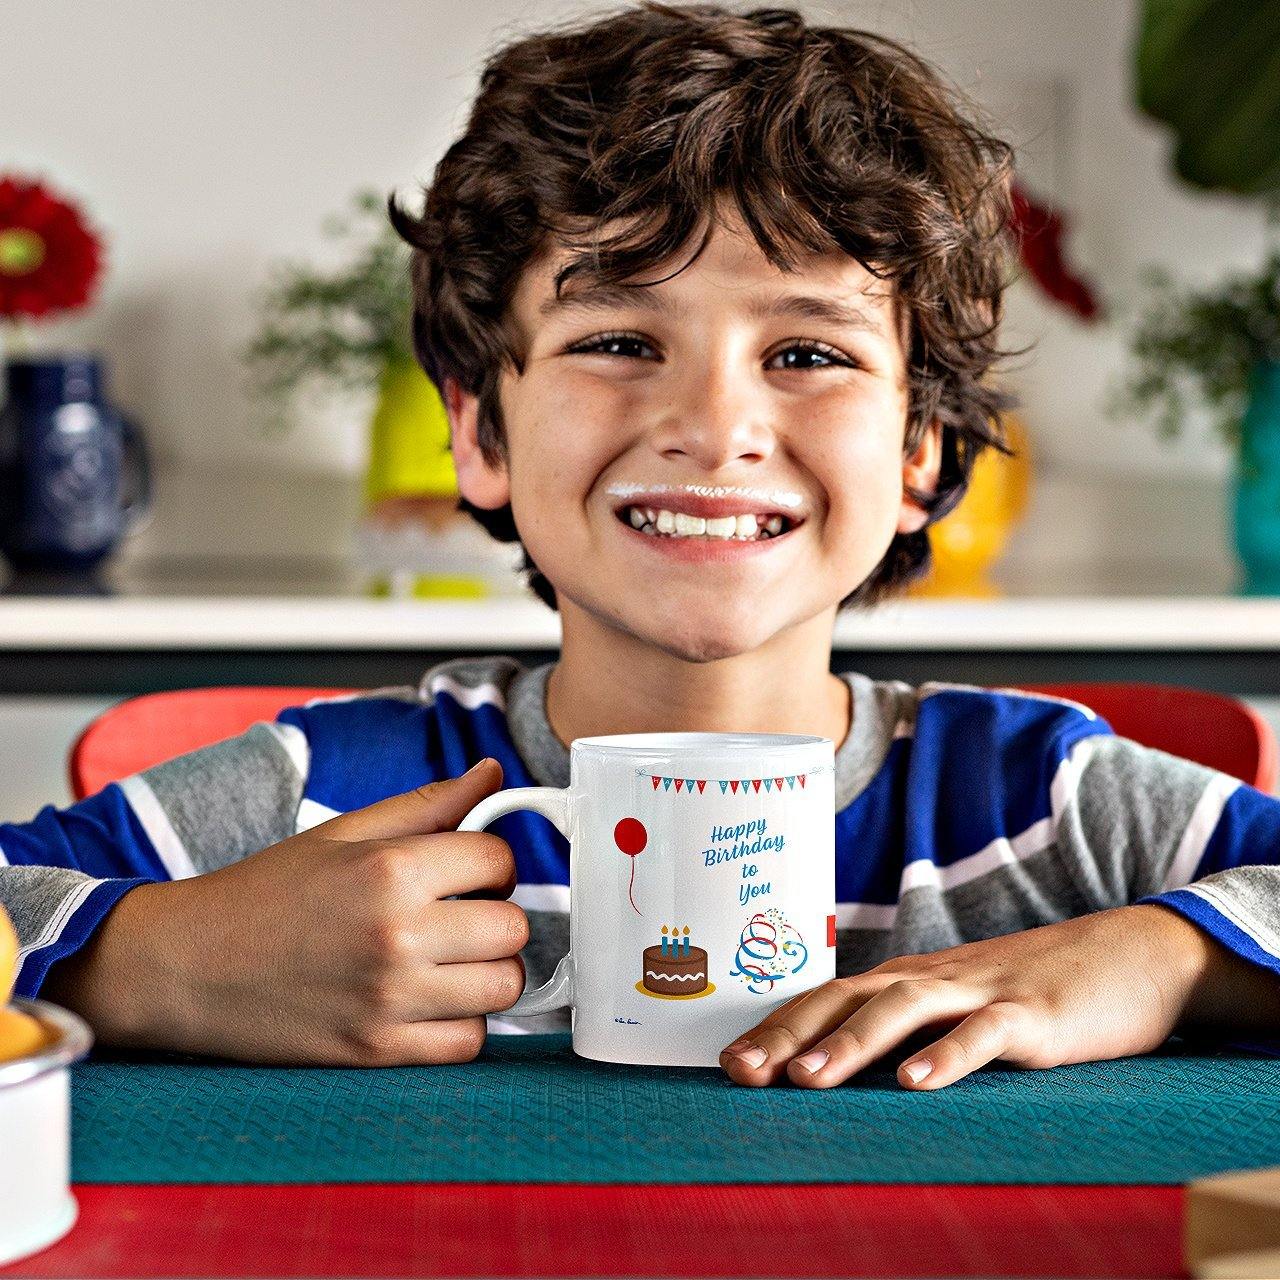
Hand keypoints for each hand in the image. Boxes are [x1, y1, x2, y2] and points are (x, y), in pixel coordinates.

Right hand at [42, 758, 527, 1065]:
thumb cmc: (267, 892)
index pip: (499, 859)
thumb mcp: (344, 832)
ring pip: (502, 987)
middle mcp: (397, 934)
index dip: (491, 862)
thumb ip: (428, 804)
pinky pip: (468, 1043)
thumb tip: (492, 772)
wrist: (188, 966)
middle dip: (496, 916)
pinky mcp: (377, 1051)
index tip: (468, 871)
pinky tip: (432, 1000)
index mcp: (390, 869)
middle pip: (513, 927)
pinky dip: (462, 1024)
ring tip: (450, 958)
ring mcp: (389, 998)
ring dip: (487, 971)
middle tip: (461, 915)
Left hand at [719, 903, 1230, 1090]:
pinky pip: (985, 1034)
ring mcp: (980, 991)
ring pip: (903, 1009)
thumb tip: (841, 1069)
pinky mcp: (1031, 1013)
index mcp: (907, 979)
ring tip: (805, 1079)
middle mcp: (931, 978)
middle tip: (740, 1071)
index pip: (827, 999)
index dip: (777, 1028)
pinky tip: (915, 1083)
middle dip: (789, 1034)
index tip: (727, 1062)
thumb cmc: (1029, 990)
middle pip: (847, 998)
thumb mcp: (959, 1008)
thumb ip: (908, 1031)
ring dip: (850, 1044)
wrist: (1128, 954)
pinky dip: (948, 1056)